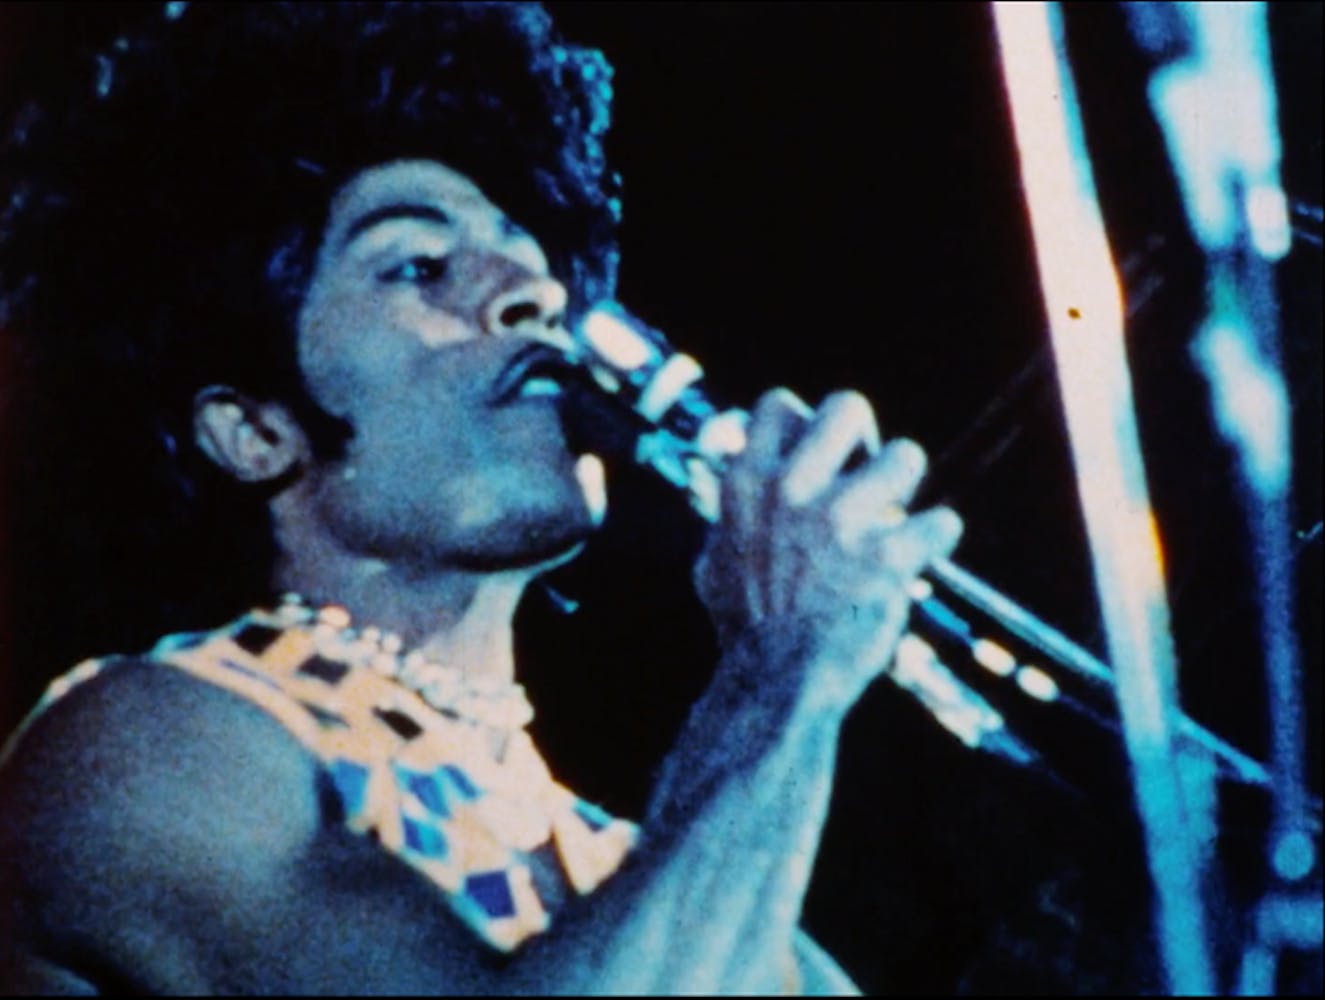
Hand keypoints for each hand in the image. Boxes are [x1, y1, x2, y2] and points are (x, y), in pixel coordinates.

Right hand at [695, 388, 961, 713]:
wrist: (775, 684)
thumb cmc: (746, 625)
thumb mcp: (716, 561)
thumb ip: (729, 515)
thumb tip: (728, 480)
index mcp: (746, 483)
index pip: (779, 405)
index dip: (806, 427)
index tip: (819, 461)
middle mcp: (792, 489)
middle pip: (848, 407)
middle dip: (865, 438)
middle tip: (867, 478)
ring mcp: (841, 522)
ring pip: (906, 455)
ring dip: (905, 487)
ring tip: (896, 518)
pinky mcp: (887, 559)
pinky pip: (940, 523)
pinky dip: (934, 539)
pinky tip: (917, 558)